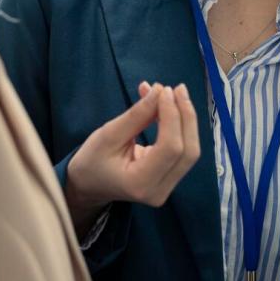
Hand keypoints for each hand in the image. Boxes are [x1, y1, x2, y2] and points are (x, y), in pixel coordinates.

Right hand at [64, 81, 199, 232]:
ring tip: (174, 94)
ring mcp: (167, 188)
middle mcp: (159, 191)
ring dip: (185, 119)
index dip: (172, 116)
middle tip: (177, 89)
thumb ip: (136, 115)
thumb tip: (159, 91)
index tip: (164, 90)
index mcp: (140, 183)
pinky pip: (183, 151)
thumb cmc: (92, 160)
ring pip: (190, 151)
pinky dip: (180, 126)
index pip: (170, 147)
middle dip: (186, 116)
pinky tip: (169, 107)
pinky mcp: (170, 179)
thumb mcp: (108, 134)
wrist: (89, 185)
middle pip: (188, 151)